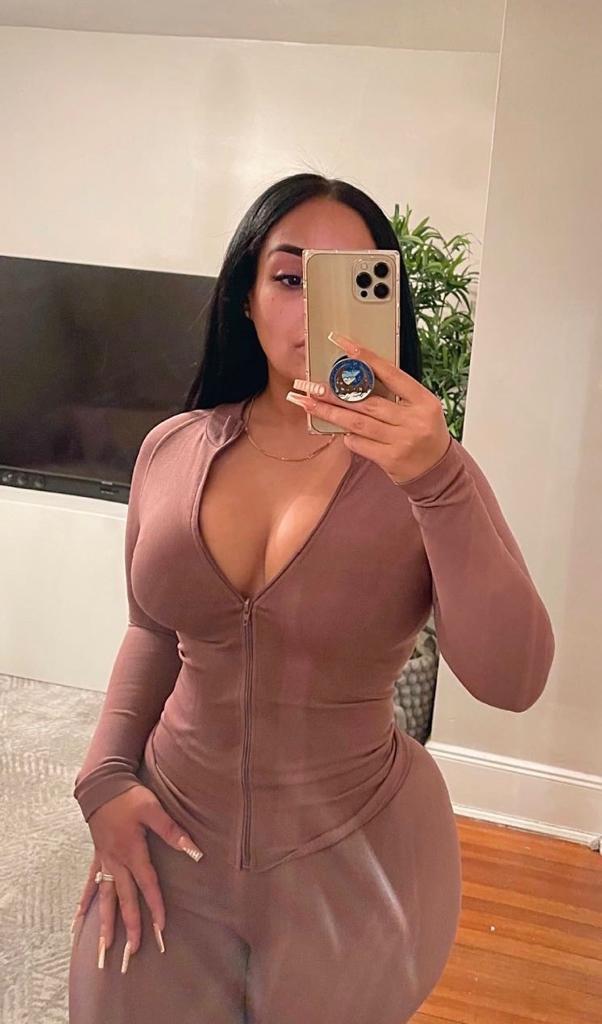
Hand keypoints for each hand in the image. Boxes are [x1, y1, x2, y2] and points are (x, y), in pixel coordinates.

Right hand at [69, 785, 202, 971]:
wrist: (102, 784)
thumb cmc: (129, 796)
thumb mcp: (153, 809)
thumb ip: (172, 831)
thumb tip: (195, 851)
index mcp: (132, 851)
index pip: (147, 884)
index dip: (155, 905)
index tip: (161, 927)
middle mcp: (117, 861)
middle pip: (124, 898)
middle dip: (130, 924)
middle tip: (133, 950)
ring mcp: (104, 860)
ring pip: (105, 897)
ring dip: (106, 921)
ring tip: (105, 945)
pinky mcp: (98, 856)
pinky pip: (90, 884)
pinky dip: (84, 903)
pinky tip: (78, 921)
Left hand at [287, 331, 450, 485]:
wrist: (438, 470)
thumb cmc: (425, 433)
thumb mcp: (420, 408)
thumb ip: (396, 394)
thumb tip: (356, 378)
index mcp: (423, 400)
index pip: (390, 373)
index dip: (366, 358)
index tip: (343, 344)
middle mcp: (413, 420)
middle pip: (367, 402)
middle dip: (335, 393)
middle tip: (310, 385)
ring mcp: (402, 440)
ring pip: (358, 423)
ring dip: (330, 412)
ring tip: (307, 403)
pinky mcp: (390, 459)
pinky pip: (360, 444)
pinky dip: (347, 436)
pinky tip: (339, 431)